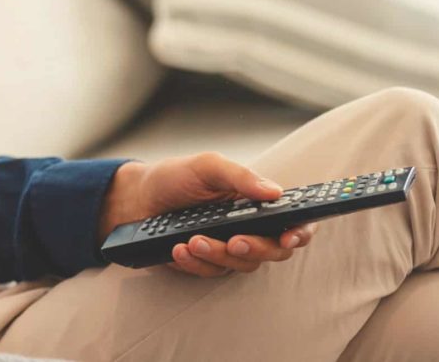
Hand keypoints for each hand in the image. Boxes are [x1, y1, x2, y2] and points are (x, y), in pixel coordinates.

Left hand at [99, 154, 317, 277]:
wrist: (137, 197)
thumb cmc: (175, 177)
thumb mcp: (206, 167)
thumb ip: (240, 176)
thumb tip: (275, 192)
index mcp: (256, 203)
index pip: (294, 220)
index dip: (301, 231)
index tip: (289, 236)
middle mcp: (249, 227)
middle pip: (273, 250)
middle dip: (256, 248)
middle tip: (234, 240)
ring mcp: (228, 248)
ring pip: (241, 264)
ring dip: (217, 254)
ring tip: (192, 239)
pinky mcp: (206, 263)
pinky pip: (210, 272)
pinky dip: (194, 262)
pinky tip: (178, 248)